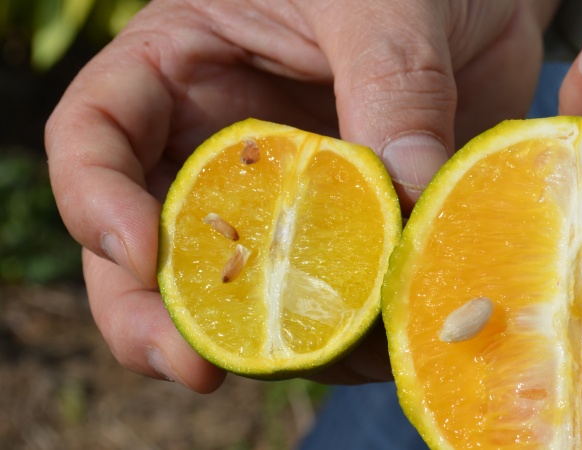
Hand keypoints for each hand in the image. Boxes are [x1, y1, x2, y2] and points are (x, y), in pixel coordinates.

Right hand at [45, 0, 559, 390]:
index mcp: (186, 66)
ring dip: (258, 339)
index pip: (94, 138)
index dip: (94, 201)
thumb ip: (390, 87)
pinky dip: (340, 331)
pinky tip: (370, 349)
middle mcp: (219, 142)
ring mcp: (283, 196)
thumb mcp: (385, 4)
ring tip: (307, 364)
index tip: (142, 253)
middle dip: (156, 313)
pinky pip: (325, 293)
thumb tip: (405, 193)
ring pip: (235, 286)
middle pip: (147, 243)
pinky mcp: (349, 230)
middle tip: (196, 367)